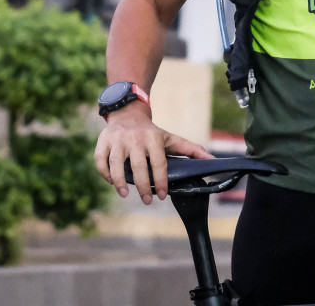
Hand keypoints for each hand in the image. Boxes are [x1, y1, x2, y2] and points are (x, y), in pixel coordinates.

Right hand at [92, 104, 210, 204]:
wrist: (128, 113)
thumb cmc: (152, 133)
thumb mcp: (171, 139)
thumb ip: (191, 150)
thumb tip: (213, 161)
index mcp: (153, 138)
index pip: (159, 163)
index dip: (161, 181)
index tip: (163, 195)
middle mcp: (135, 138)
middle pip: (139, 167)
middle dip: (144, 187)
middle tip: (148, 200)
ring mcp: (118, 140)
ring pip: (116, 165)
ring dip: (120, 182)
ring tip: (126, 194)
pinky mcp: (104, 141)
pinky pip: (100, 161)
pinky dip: (105, 174)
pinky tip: (112, 183)